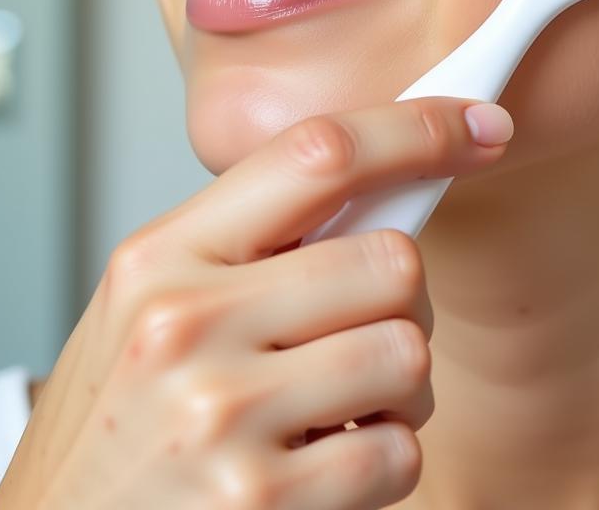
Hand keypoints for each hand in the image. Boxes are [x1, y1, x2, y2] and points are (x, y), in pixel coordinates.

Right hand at [0, 97, 512, 509]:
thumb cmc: (117, 419)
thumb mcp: (154, 301)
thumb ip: (256, 242)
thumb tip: (389, 186)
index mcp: (164, 254)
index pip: (318, 154)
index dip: (417, 129)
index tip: (480, 126)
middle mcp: (187, 323)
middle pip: (392, 261)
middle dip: (400, 299)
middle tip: (358, 330)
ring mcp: (220, 416)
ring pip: (408, 354)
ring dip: (397, 387)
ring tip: (334, 406)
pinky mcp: (258, 503)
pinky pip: (397, 452)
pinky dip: (383, 460)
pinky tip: (323, 462)